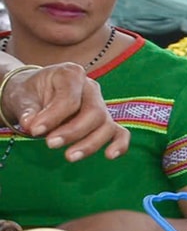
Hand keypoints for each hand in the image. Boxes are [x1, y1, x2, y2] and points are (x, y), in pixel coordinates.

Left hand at [2, 62, 129, 159]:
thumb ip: (27, 110)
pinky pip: (120, 133)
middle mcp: (91, 88)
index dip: (53, 116)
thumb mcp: (22, 97)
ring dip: (89, 144)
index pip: (69, 97)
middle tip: (50, 144)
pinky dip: (119, 145)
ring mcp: (101, 105)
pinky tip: (109, 155)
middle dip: (73, 131)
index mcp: (71, 74)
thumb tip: (30, 124)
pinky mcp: (105, 122)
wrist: (34, 95)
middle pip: (93, 112)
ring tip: (69, 157)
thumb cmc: (29, 94)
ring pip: (106, 125)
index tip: (34, 130)